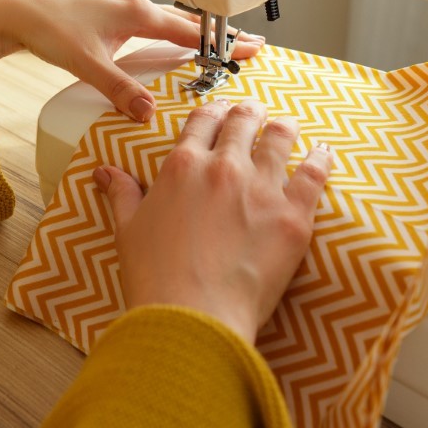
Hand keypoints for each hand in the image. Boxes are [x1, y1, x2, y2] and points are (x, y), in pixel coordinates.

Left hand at [0, 0, 263, 121]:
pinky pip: (156, 28)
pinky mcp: (113, 20)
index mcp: (138, 15)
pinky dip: (175, 36)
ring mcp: (125, 12)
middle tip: (252, 46)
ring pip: (173, 24)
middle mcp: (136, 9)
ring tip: (221, 47)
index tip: (252, 48)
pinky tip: (173, 47)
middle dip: (220, 37)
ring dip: (199, 36)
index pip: (192, 32)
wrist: (16, 9)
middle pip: (190, 24)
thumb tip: (147, 112)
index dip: (223, 43)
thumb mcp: (86, 62)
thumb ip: (118, 88)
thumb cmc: (48, 26)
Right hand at [94, 98, 333, 343]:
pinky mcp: (294, 216)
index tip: (221, 111)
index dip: (213, 112)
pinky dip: (321, 160)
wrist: (193, 316)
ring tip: (286, 126)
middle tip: (255, 113)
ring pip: (280, 139)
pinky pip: (314, 175)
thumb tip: (104, 172)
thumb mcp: (128, 230)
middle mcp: (224, 167)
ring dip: (283, 128)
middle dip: (250, 113)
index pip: (202, 122)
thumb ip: (122, 194)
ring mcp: (262, 189)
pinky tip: (323, 153)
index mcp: (183, 166)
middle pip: (243, 122)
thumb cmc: (154, 278)